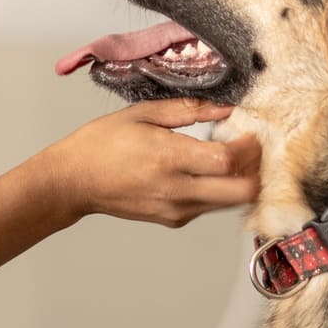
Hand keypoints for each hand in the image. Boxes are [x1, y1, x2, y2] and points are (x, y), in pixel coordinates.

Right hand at [46, 98, 261, 227]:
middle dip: (254, 169)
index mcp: (169, 158)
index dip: (249, 147)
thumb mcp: (142, 114)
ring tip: (230, 156)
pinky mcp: (173, 219)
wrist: (73, 182)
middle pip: (241, 191)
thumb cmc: (101, 144)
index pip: (228, 160)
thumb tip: (224, 108)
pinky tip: (207, 170)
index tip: (250, 133)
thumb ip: (188, 110)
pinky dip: (219, 189)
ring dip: (240, 180)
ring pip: (230, 202)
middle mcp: (177, 189)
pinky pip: (210, 206)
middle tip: (250, 150)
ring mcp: (176, 209)